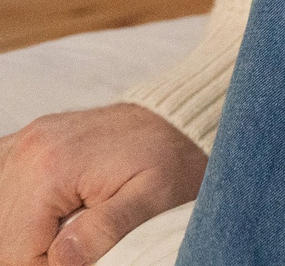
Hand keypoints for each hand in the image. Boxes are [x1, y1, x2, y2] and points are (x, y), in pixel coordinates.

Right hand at [0, 103, 203, 265]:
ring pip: (1, 215)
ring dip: (26, 233)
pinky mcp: (24, 144)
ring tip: (68, 227)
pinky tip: (46, 214)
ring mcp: (22, 144)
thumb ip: (105, 230)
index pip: (16, 251)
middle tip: (80, 243)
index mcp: (51, 167)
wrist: (178, 120)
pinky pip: (2, 188)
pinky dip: (18, 210)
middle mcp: (27, 151)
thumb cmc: (171, 160)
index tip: (84, 258)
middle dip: (36, 251)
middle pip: (4, 235)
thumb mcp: (154, 198)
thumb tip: (62, 259)